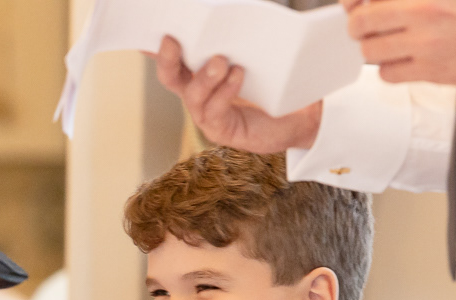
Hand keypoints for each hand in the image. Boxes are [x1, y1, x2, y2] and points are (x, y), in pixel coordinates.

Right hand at [153, 35, 322, 152]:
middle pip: (170, 77)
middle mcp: (197, 94)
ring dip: (205, 75)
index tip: (153, 29)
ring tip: (221, 60)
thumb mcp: (254, 54)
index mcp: (198, 73)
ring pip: (193, 95)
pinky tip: (237, 74)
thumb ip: (236, 39)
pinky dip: (225, 91)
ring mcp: (207, 115)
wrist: (302, 115)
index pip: (172, 58)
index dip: (156, 47)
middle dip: (167, 59)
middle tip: (171, 40)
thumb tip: (229, 8)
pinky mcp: (222, 130)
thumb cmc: (277, 82)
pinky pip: (215, 111)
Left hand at [341, 0, 455, 88]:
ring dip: (373, 48)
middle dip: (359, 25)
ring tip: (388, 43)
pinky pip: (388, 73)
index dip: (353, 1)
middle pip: (361, 23)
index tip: (352, 4)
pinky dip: (389, 69)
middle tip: (365, 26)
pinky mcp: (432, 70)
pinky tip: (402, 60)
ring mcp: (427, 42)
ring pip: (370, 51)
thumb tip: (375, 1)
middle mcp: (425, 10)